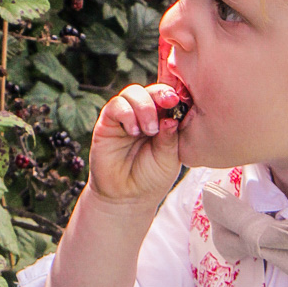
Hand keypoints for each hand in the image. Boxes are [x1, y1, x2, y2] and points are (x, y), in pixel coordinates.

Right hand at [87, 83, 184, 206]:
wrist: (127, 197)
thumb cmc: (152, 178)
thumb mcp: (169, 158)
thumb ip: (171, 137)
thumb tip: (171, 118)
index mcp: (164, 120)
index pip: (169, 97)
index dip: (174, 93)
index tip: (179, 100)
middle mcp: (145, 115)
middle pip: (151, 89)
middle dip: (161, 94)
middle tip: (169, 105)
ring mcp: (126, 117)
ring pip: (133, 92)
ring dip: (144, 106)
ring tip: (150, 130)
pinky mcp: (107, 123)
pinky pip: (116, 105)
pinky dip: (127, 113)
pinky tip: (134, 131)